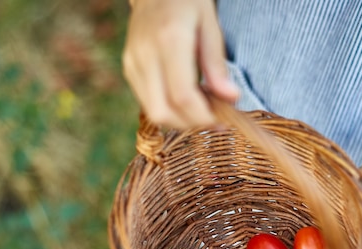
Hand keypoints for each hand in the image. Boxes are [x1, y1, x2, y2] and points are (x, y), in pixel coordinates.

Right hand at [122, 0, 239, 129]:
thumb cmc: (187, 2)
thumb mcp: (210, 25)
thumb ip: (217, 65)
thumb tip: (232, 98)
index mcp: (169, 40)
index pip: (183, 96)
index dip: (204, 117)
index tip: (223, 120)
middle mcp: (145, 55)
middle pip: (163, 112)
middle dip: (191, 124)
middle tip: (213, 119)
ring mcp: (133, 63)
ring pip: (153, 113)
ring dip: (180, 120)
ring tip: (201, 107)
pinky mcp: (129, 69)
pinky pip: (148, 102)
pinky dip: (169, 109)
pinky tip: (185, 99)